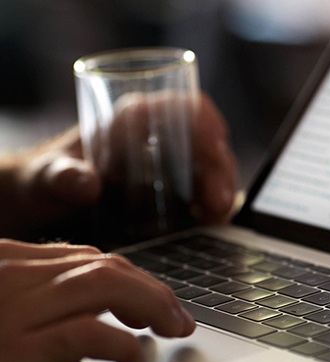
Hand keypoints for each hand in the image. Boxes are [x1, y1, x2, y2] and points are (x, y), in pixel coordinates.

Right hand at [0, 239, 195, 361]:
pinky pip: (85, 334)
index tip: (153, 299)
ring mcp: (12, 310)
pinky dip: (120, 343)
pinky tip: (134, 359)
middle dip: (152, 291)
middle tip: (177, 318)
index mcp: (8, 261)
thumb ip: (33, 296)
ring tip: (173, 328)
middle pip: (103, 267)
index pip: (85, 259)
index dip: (131, 278)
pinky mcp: (12, 351)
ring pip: (104, 285)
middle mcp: (12, 274)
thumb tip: (88, 309)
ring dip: (152, 304)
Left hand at [4, 92, 236, 239]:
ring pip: (213, 171)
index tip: (215, 147)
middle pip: (208, 144)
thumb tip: (86, 184)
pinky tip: (209, 223)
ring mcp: (169, 168)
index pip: (185, 107)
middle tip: (217, 204)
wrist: (44, 203)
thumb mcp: (46, 177)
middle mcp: (159, 140)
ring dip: (222, 191)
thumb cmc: (44, 180)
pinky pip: (204, 195)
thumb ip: (61, 177)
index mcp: (134, 121)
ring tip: (215, 217)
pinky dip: (213, 208)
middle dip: (221, 171)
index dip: (207, 123)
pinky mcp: (172, 194)